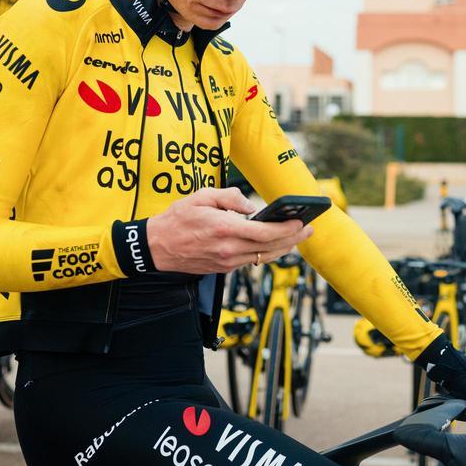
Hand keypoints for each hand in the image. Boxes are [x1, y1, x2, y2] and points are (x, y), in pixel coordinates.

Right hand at [145, 188, 311, 273]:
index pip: (265, 232)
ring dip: (284, 248)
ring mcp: (227, 262)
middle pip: (270, 247)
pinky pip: (252, 261)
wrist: (156, 248)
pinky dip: (267, 253)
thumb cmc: (177, 219)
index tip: (301, 222)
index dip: (287, 229)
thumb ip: (229, 197)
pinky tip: (275, 244)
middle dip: (293, 238)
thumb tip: (250, 205)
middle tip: (309, 229)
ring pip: (264, 257)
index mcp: (225, 229)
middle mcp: (229, 249)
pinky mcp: (224, 268)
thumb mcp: (200, 196)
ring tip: (298, 237)